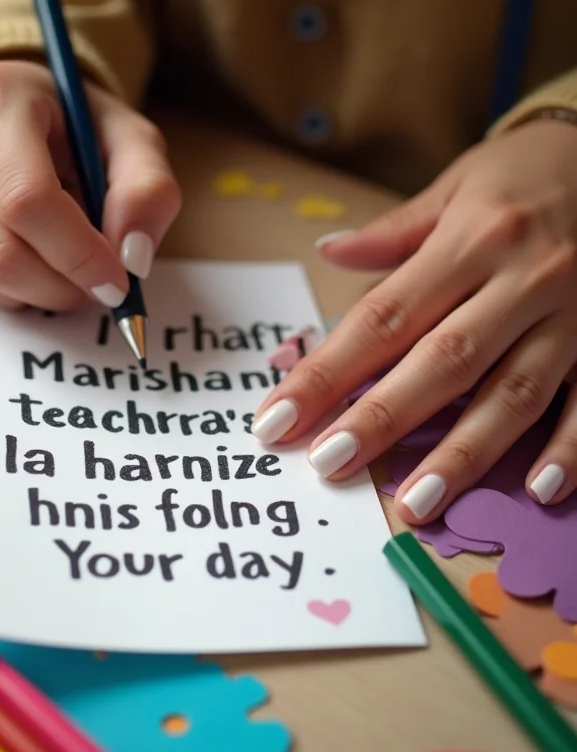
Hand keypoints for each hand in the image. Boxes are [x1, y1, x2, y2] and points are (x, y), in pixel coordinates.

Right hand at [0, 61, 180, 309]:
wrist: (10, 113)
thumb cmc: (73, 129)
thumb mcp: (130, 142)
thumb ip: (148, 191)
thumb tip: (131, 259)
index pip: (28, 201)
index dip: (79, 256)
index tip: (116, 283)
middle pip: (0, 253)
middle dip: (61, 288)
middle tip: (95, 288)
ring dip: (39, 292)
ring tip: (64, 261)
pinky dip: (9, 287)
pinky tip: (24, 249)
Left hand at [251, 119, 576, 522]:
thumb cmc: (529, 174)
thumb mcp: (458, 186)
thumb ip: (395, 231)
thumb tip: (328, 253)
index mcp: (471, 240)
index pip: (382, 317)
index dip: (328, 371)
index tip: (279, 417)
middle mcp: (522, 280)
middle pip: (441, 361)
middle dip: (382, 418)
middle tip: (328, 465)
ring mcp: (574, 315)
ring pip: (513, 393)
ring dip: (464, 453)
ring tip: (417, 503)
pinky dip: (571, 446)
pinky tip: (538, 490)